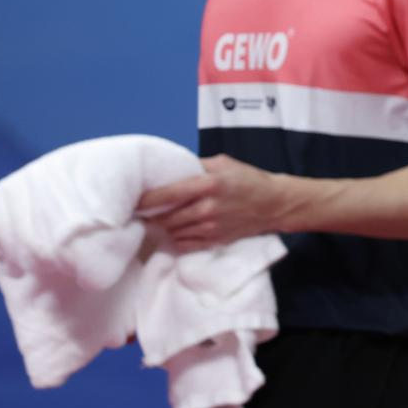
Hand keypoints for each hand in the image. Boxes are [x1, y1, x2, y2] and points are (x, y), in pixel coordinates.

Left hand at [136, 154, 285, 247]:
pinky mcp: (214, 241)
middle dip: (151, 214)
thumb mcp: (223, 163)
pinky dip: (175, 238)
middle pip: (167, 216)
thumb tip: (171, 170)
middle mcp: (207, 209)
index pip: (169, 194)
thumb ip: (196, 166)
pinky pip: (185, 244)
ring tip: (154, 218)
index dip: (147, 198)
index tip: (134, 198)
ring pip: (174, 231)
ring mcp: (211, 228)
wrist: (273, 204)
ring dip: (162, 226)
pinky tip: (173, 230)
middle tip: (139, 209)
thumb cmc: (248, 179)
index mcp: (208, 185)